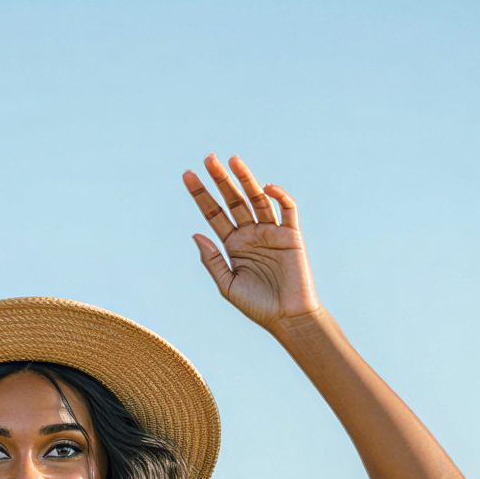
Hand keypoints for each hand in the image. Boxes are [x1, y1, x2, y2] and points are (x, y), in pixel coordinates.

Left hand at [183, 155, 319, 330]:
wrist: (288, 319)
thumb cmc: (258, 306)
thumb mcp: (228, 285)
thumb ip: (213, 260)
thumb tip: (196, 234)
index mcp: (233, 244)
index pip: (214, 213)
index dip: (201, 195)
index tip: (188, 176)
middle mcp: (251, 233)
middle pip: (233, 200)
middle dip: (221, 179)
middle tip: (208, 159)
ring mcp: (271, 232)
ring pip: (257, 199)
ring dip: (246, 179)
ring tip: (232, 160)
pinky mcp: (291, 235)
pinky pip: (287, 209)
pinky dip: (279, 196)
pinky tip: (266, 187)